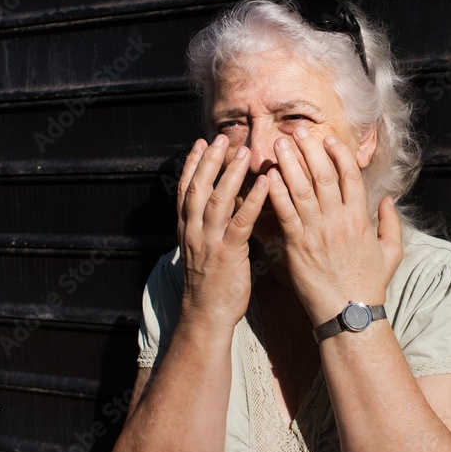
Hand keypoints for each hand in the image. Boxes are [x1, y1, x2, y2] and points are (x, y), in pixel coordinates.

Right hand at [177, 135, 268, 329]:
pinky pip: (241, 222)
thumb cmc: (208, 281)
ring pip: (218, 199)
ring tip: (243, 151)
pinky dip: (253, 200)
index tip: (200, 143)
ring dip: (231, 173)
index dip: (192, 164)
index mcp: (186, 228)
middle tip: (222, 137)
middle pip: (199, 187)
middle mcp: (193, 230)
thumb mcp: (200, 249)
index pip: (185, 189)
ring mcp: (208, 241)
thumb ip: (206, 226)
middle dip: (210, 160)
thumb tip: (219, 205)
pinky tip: (266, 183)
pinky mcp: (228, 253)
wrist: (205, 314)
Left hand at [266, 128, 402, 325]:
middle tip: (298, 131)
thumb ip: (391, 224)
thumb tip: (389, 200)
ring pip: (301, 189)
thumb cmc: (369, 284)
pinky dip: (276, 193)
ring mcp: (316, 231)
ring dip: (289, 164)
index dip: (338, 154)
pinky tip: (267, 176)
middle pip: (323, 175)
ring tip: (279, 144)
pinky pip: (285, 213)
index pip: (350, 176)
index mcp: (360, 218)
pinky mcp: (296, 245)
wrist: (348, 313)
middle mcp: (338, 219)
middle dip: (309, 150)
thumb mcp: (392, 253)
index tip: (328, 138)